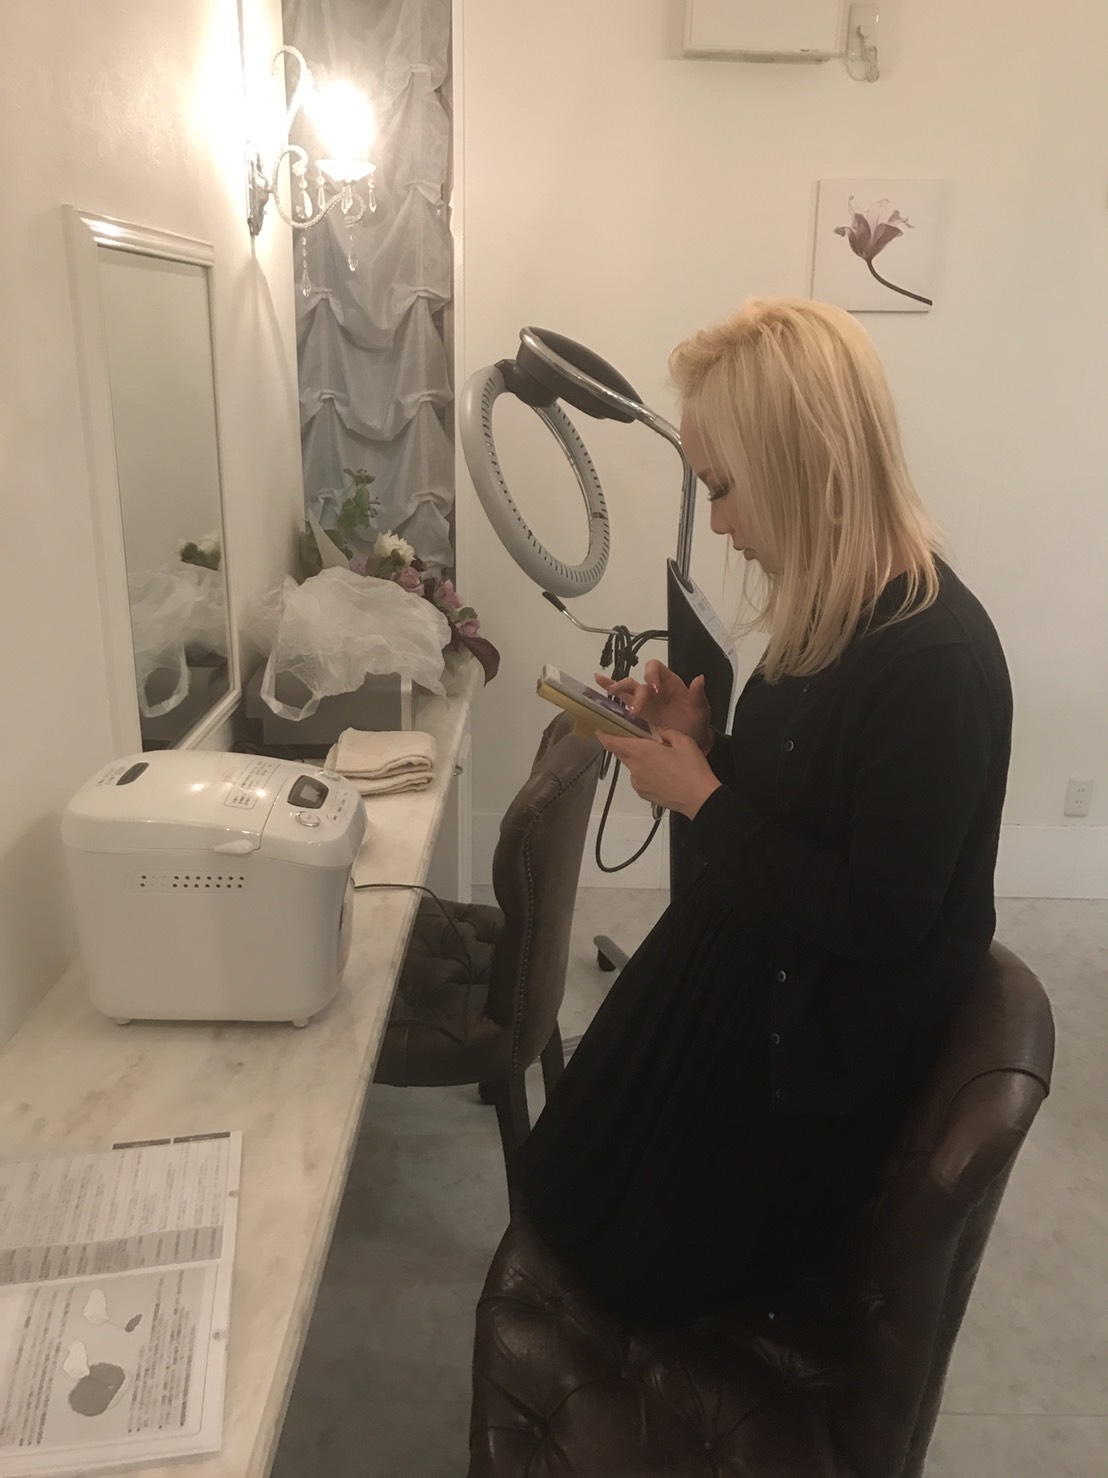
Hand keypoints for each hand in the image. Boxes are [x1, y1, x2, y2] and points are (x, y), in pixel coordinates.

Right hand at [594, 659, 711, 750]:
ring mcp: (643, 698)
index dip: (652, 675)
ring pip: (626, 688)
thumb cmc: (696, 722)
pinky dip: (608, 688)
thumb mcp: (701, 709)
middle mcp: (653, 687)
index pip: (656, 669)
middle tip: (634, 710)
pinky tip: (597, 681)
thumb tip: (699, 679)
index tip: (654, 689)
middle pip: (638, 681)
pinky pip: (620, 698)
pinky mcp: (636, 710)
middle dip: (635, 694)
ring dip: (617, 688)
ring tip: (609, 691)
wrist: (692, 740)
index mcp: (668, 682)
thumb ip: (698, 695)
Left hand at [599, 727, 721, 819]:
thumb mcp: (683, 740)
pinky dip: (646, 773)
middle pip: (621, 753)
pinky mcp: (643, 794)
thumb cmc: (692, 767)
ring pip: (632, 766)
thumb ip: (664, 732)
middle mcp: (634, 768)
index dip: (603, 734)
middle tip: (641, 739)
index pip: (612, 742)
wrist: (700, 799)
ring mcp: (637, 783)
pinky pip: (639, 778)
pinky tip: (664, 775)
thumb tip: (655, 732)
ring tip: (662, 761)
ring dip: (640, 760)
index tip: (600, 728)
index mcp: (640, 751)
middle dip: (626, 744)